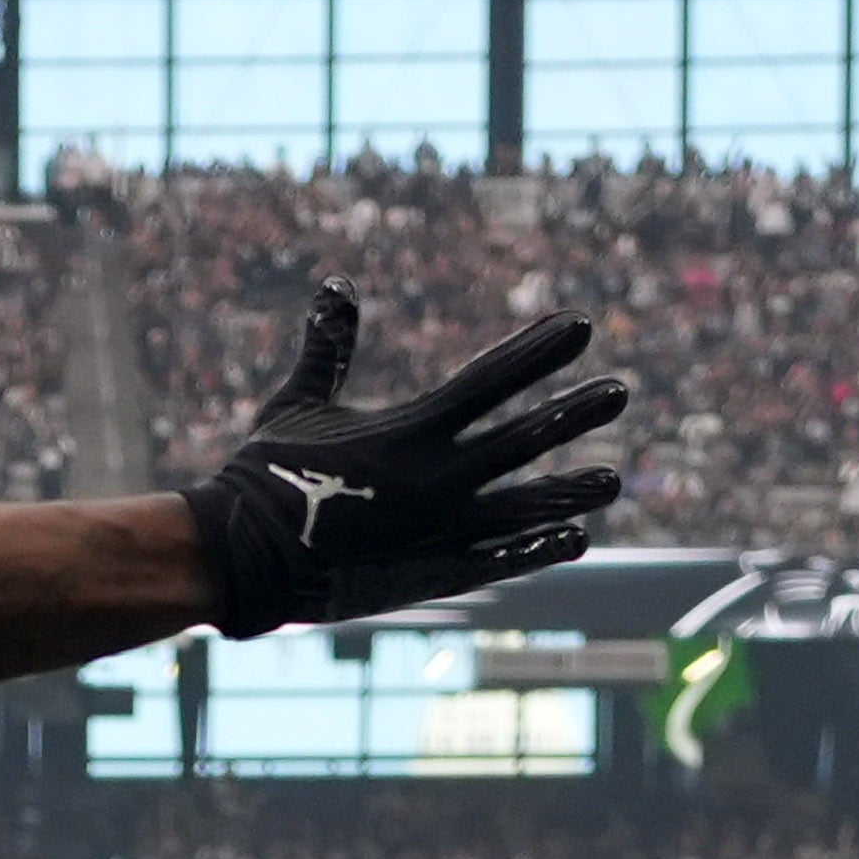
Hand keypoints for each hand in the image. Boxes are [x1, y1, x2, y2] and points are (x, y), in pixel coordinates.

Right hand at [183, 294, 636, 636]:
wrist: (240, 560)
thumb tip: (338, 283)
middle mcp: (436, 479)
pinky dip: (539, 549)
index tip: (581, 325)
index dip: (540, 350)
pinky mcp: (433, 575)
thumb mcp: (295, 403)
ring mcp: (441, 531)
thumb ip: (328, 348)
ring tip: (612, 478)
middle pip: (525, 438)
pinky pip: (499, 561)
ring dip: (571, 490)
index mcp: (407, 430)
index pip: (492, 379)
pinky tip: (574, 537)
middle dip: (575, 413)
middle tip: (619, 393)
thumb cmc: (265, 476)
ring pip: (526, 506)